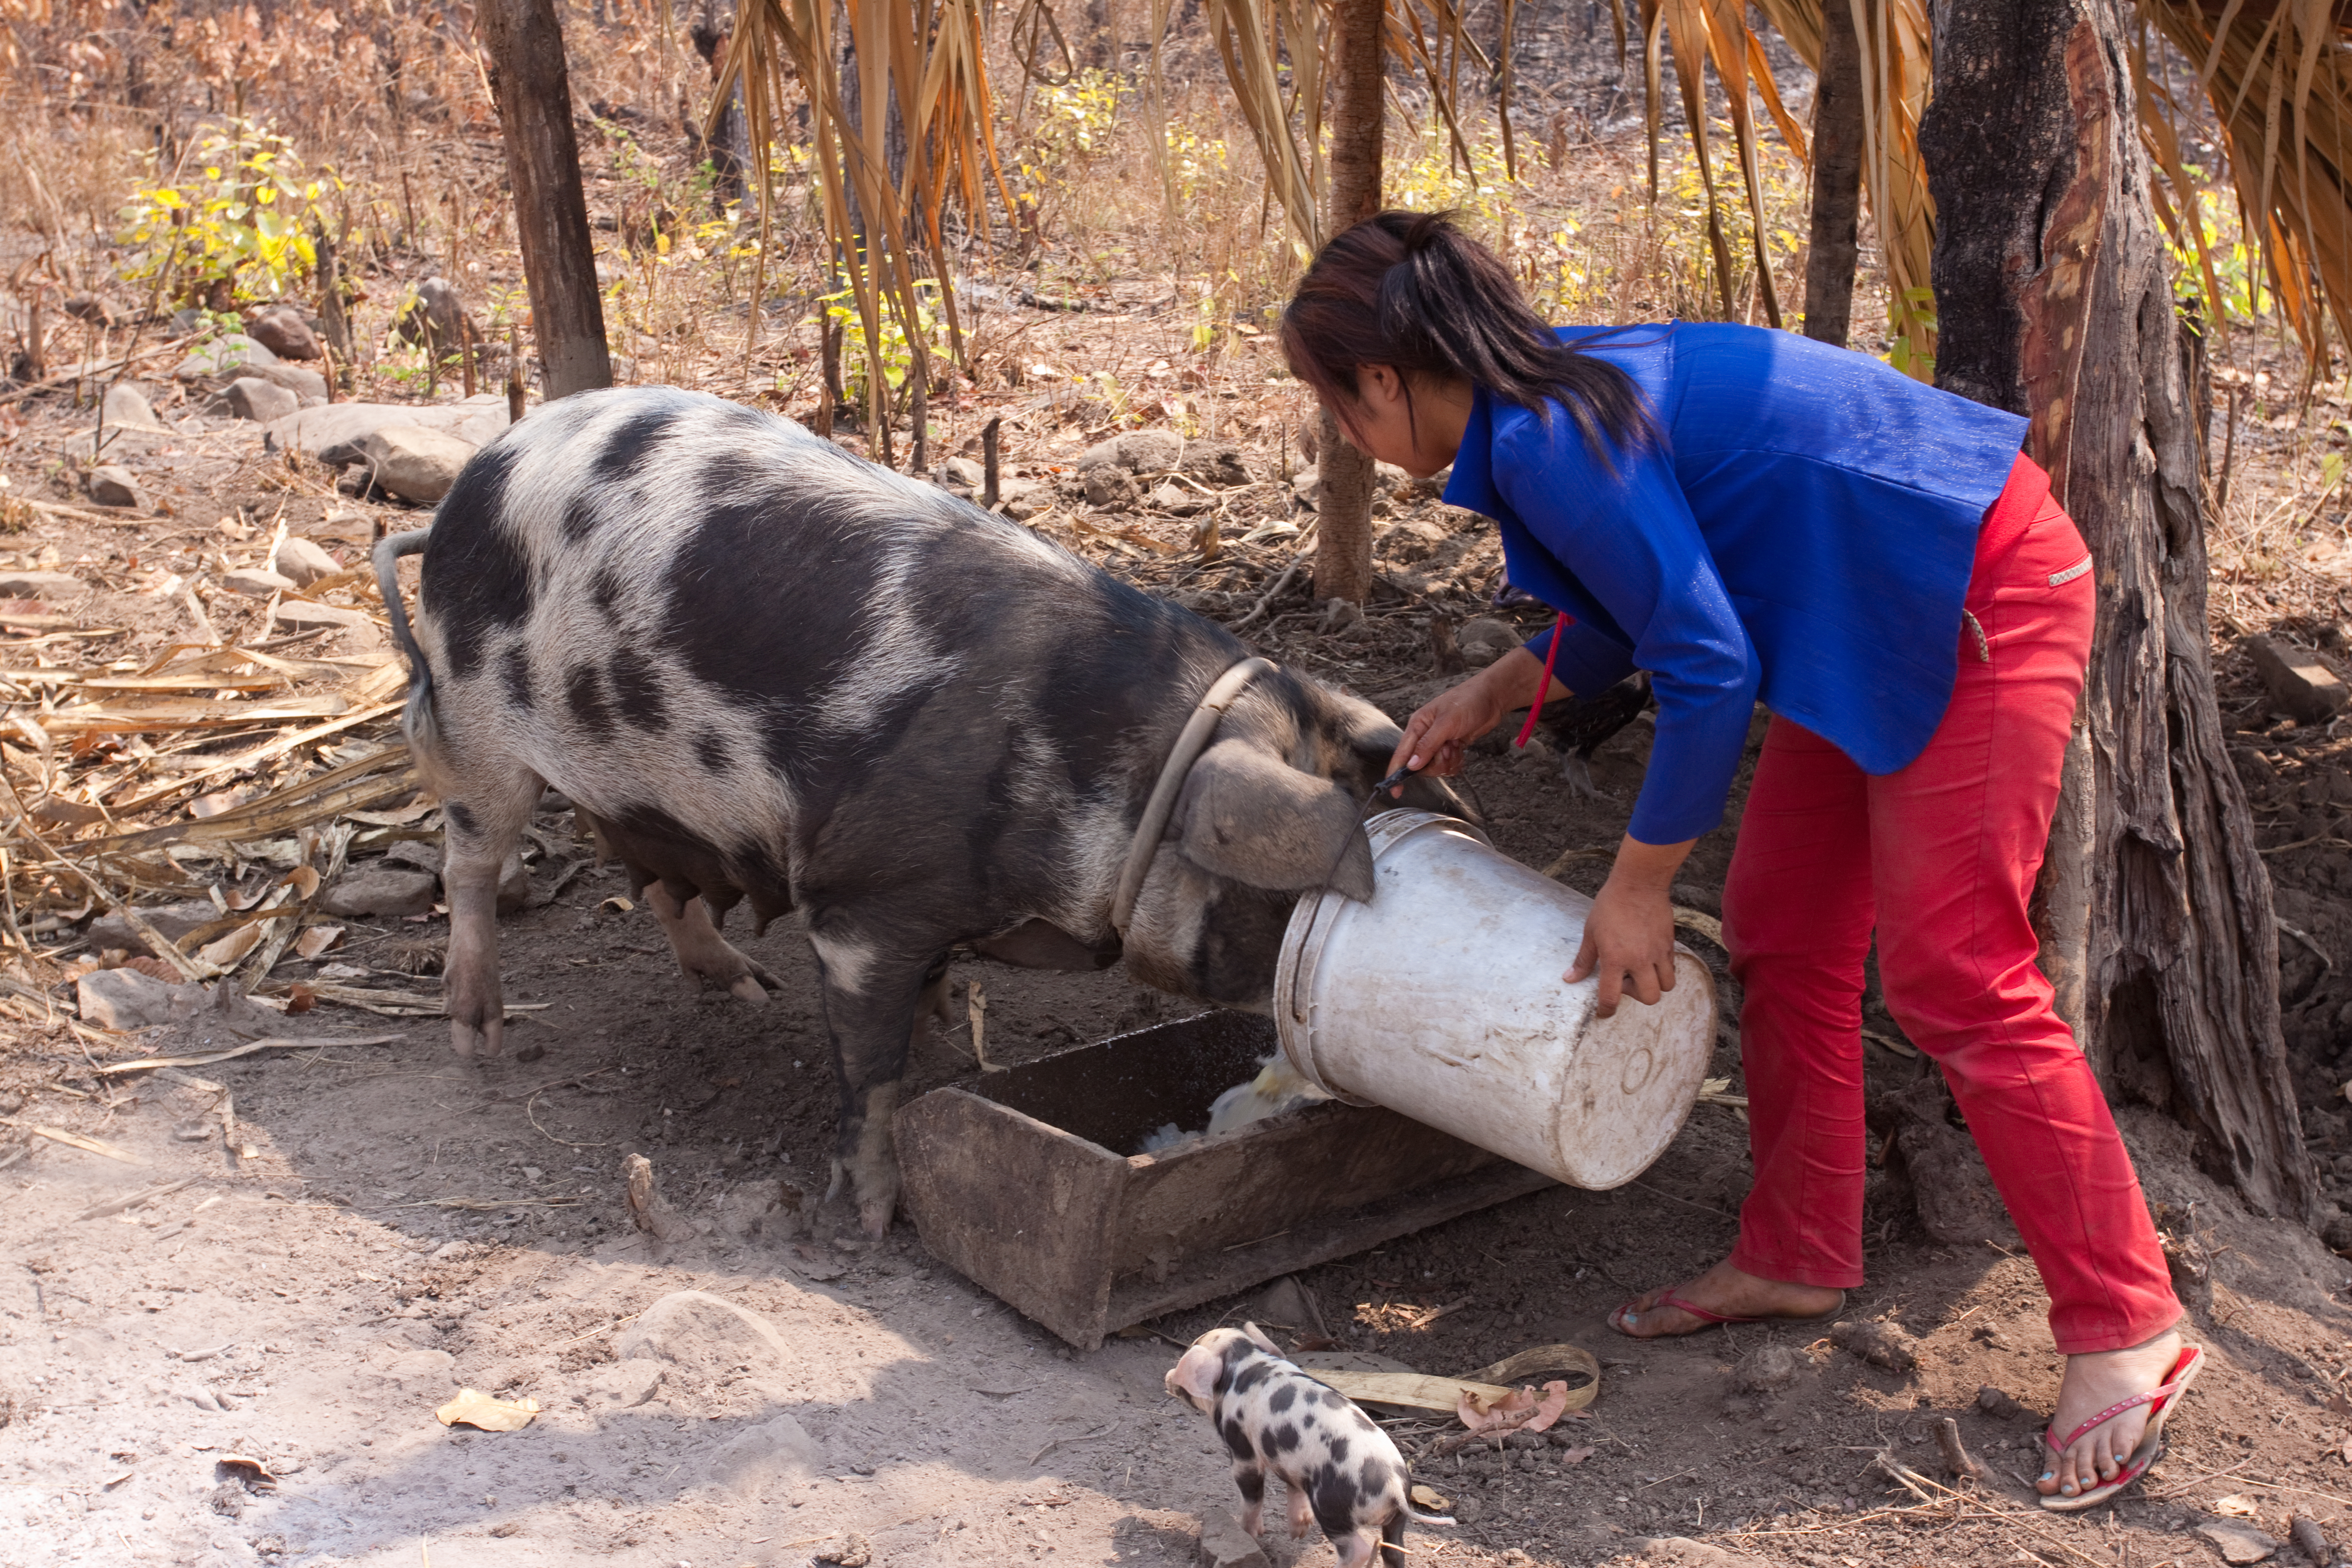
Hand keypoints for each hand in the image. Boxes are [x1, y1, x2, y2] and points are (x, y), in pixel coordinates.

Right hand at [1388, 650, 1544, 790]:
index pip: (1402, 753)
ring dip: (1448, 762)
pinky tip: (1461, 750)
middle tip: (1447, 751)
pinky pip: (1448, 765)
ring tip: (1456, 746)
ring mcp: (1439, 742)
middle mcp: (1425, 735)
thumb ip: (1428, 745)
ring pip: (1436, 767)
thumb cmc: (1468, 701)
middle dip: (1435, 764)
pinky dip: (1456, 762)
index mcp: (1418, 725)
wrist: (1492, 698)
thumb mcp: (1446, 723)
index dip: (1396, 773)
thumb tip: (1412, 765)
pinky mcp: (1452, 747)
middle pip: (1420, 765)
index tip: (1395, 791)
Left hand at [1568, 837, 1694, 1016]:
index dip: (1606, 1010)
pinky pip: (1672, 967)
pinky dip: (1662, 969)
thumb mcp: (1591, 932)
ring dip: (1654, 984)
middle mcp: (1640, 960)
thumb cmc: (1610, 905)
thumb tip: (1570, 978)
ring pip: (1666, 986)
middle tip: (1625, 981)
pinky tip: (1649, 956)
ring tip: (1640, 970)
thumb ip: (1584, 959)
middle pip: (1649, 997)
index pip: (1611, 997)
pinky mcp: (1670, 944)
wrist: (1638, 884)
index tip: (1604, 1013)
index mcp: (1615, 959)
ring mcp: (1658, 953)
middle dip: (1637, 996)